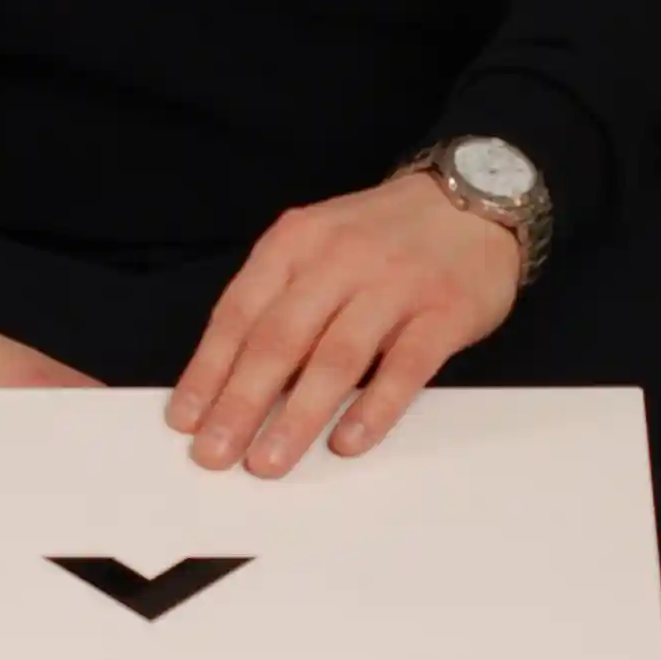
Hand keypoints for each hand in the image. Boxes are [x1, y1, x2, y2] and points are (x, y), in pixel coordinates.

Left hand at [164, 167, 523, 477]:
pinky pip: (405, 366)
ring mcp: (395, 285)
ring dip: (298, 415)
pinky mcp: (444, 312)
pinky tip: (347, 442)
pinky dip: (374, 408)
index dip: (208, 370)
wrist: (475, 198)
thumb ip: (280, 300)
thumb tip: (231, 381)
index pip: (240, 313)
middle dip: (241, 402)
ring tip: (269, 460)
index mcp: (295, 243)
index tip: (185, 420)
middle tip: (215, 453)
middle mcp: (340, 260)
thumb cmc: (382, 237)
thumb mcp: (318, 246)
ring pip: (336, 357)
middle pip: (280, 339)